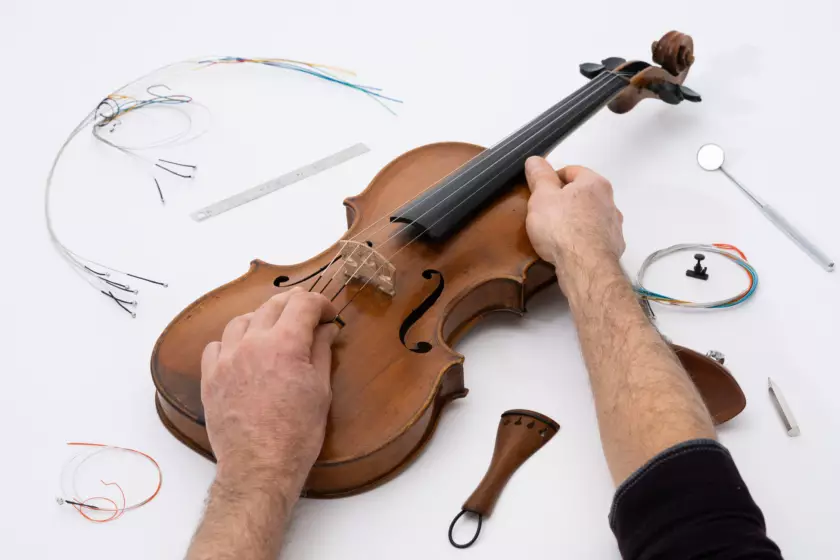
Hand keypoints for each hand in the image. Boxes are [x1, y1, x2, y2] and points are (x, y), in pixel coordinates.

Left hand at [200, 288, 338, 494]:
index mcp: (285, 344)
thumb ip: (321, 351)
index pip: (303, 303)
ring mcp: (227, 359)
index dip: (320, 303)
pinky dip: (233, 342)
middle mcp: (252, 343)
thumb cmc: (297, 433)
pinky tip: (244, 353)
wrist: (260, 466)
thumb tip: (326, 328)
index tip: (328, 313)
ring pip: (242, 320)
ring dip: (262, 319)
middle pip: (273, 305)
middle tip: (308, 315)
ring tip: (274, 332)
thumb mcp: (320, 389)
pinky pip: (217, 345)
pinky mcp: (210, 377)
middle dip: (294, 304)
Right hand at [524, 156, 624, 276]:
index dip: (552, 178)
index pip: (572, 171)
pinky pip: (595, 237)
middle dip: (566, 201)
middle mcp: (610, 201)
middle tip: (546, 212)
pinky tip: (570, 249)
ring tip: (557, 233)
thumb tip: (535, 160)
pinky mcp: (614, 247)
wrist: (584, 266)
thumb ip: (539, 177)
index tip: (539, 191)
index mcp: (594, 183)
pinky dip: (584, 239)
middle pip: (584, 194)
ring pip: (591, 216)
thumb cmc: (561, 227)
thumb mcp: (542, 197)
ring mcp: (614, 226)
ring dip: (577, 220)